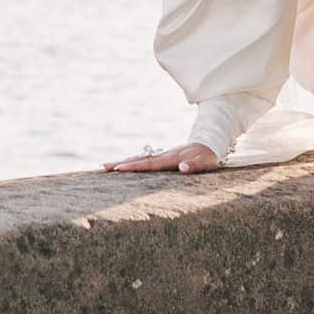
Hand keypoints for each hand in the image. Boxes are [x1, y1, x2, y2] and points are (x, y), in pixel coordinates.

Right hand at [105, 143, 219, 172]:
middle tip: (104, 167)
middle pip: (140, 159)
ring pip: (140, 158)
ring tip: (107, 166)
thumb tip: (182, 168)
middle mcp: (164, 155)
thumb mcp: (205, 164)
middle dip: (122, 163)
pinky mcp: (161, 157)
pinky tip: (123, 165)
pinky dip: (132, 161)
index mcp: (172, 158)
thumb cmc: (207, 158)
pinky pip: (144, 159)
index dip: (135, 167)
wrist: (208, 144)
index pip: (150, 164)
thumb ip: (194, 166)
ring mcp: (161, 155)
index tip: (119, 169)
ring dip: (124, 161)